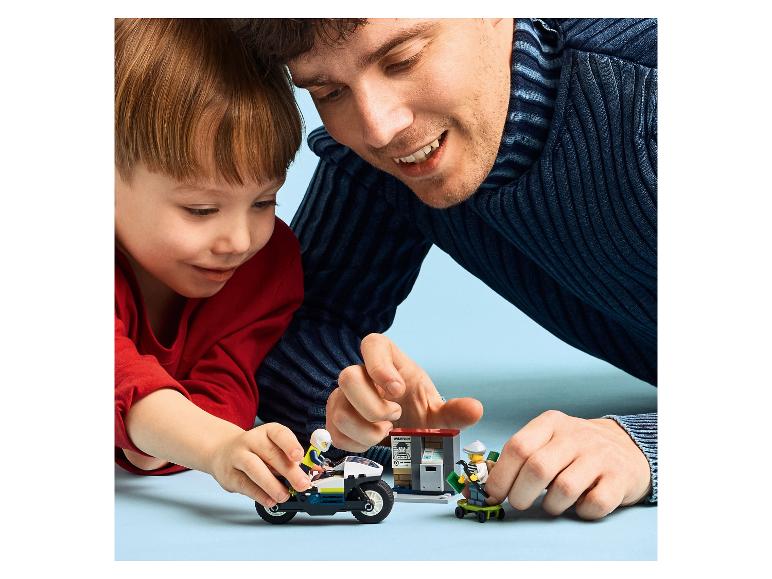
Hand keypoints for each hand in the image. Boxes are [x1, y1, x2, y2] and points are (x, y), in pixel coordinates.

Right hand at [208, 423, 310, 507]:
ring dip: (271, 484)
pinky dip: (259, 494)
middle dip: (288, 471)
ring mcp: (237, 456)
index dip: (290, 444)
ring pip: (254, 468)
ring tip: (284, 495)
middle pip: (270, 453)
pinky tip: (270, 501)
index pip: (279, 434)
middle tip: (302, 484)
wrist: (222, 451)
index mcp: (267, 432)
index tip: (299, 457)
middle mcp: (251, 440)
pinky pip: (244, 484)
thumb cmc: (255, 452)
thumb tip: (305, 477)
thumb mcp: (272, 448)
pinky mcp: (229, 474)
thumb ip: (288, 460)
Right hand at [326, 333, 482, 451]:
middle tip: (395, 417)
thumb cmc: (415, 408)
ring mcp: (343, 396)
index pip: (372, 344)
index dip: (380, 366)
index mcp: (386, 359)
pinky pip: (336, 433)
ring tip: (387, 431)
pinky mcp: (335, 419)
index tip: (397, 390)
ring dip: (367, 430)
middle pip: (347, 378)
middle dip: (373, 407)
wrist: (400, 428)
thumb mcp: (436, 411)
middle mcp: (361, 373)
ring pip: (339, 410)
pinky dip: (358, 443)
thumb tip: (475, 409)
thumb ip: (454, 411)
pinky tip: (374, 439)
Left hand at [483, 410, 650, 519]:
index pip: (518, 447)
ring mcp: (600, 456)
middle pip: (538, 468)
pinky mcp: (619, 478)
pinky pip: (594, 504)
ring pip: (564, 488)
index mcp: (551, 423)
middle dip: (520, 494)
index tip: (493, 493)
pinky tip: (579, 504)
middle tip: (519, 503)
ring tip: (553, 503)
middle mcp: (575, 435)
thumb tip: (487, 482)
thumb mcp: (547, 440)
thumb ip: (520, 455)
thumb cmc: (575, 449)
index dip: (501, 475)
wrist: (627, 447)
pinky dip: (581, 512)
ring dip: (552, 505)